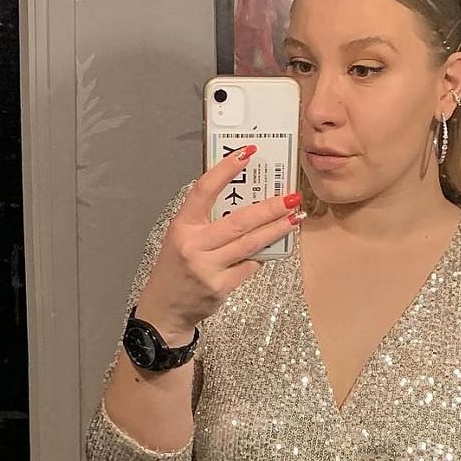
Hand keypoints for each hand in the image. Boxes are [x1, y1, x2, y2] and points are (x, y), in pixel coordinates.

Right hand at [139, 146, 303, 334]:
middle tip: (290, 196)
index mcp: (182, 226)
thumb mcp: (182, 236)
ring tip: (294, 217)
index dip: (225, 170)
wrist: (166, 307)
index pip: (204, 191)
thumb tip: (246, 198)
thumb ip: (207, 219)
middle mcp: (193, 245)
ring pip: (250, 244)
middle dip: (269, 208)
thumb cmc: (176, 267)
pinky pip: (249, 266)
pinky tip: (272, 247)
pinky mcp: (220, 287)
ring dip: (276, 229)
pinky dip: (261, 255)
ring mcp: (207, 267)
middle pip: (239, 221)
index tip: (247, 154)